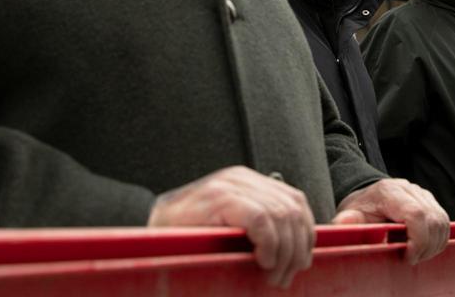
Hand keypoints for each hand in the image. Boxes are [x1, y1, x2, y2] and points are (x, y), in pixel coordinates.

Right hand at [148, 166, 315, 287]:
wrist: (148, 232)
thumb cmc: (188, 238)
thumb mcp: (230, 229)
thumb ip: (258, 230)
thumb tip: (296, 255)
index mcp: (248, 182)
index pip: (295, 201)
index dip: (305, 234)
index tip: (300, 262)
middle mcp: (242, 178)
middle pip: (292, 210)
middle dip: (297, 249)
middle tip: (285, 277)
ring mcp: (230, 186)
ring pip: (281, 216)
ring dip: (285, 253)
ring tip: (274, 276)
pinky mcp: (219, 199)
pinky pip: (261, 220)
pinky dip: (270, 244)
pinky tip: (263, 262)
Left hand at [333, 178, 448, 263]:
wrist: (365, 200)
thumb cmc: (359, 210)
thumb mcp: (349, 216)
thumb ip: (347, 221)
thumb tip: (342, 224)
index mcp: (389, 191)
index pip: (416, 214)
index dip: (418, 239)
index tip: (408, 256)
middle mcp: (409, 189)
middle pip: (433, 219)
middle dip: (426, 246)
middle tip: (411, 259)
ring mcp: (422, 194)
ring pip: (442, 221)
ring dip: (434, 244)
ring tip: (416, 254)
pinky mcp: (430, 202)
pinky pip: (444, 222)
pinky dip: (438, 239)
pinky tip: (423, 247)